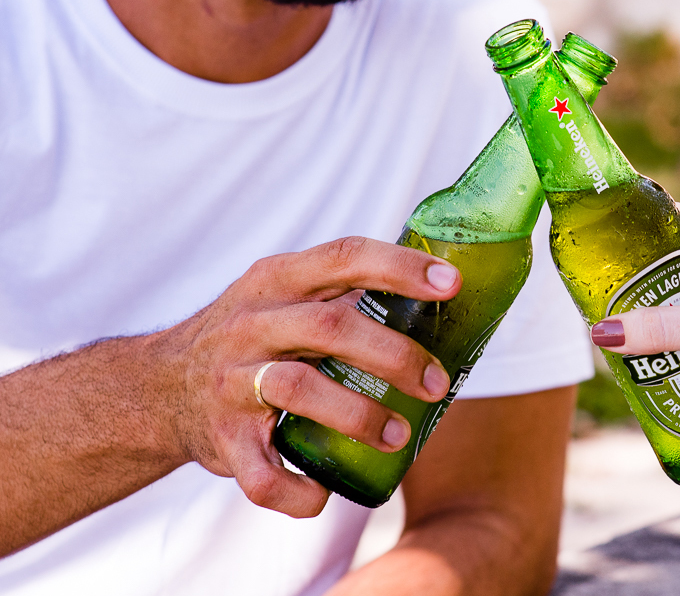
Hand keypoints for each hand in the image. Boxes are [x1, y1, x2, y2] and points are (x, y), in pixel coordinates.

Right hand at [160, 236, 459, 517]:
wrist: (160, 387)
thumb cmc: (255, 336)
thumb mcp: (288, 295)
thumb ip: (348, 291)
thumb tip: (443, 296)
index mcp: (278, 279)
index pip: (345, 256)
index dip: (400, 268)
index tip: (450, 285)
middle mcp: (251, 323)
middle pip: (331, 326)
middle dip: (395, 355)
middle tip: (438, 383)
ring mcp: (232, 381)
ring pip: (299, 389)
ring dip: (360, 416)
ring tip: (400, 437)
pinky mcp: (221, 439)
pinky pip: (262, 473)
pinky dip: (300, 490)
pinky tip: (326, 493)